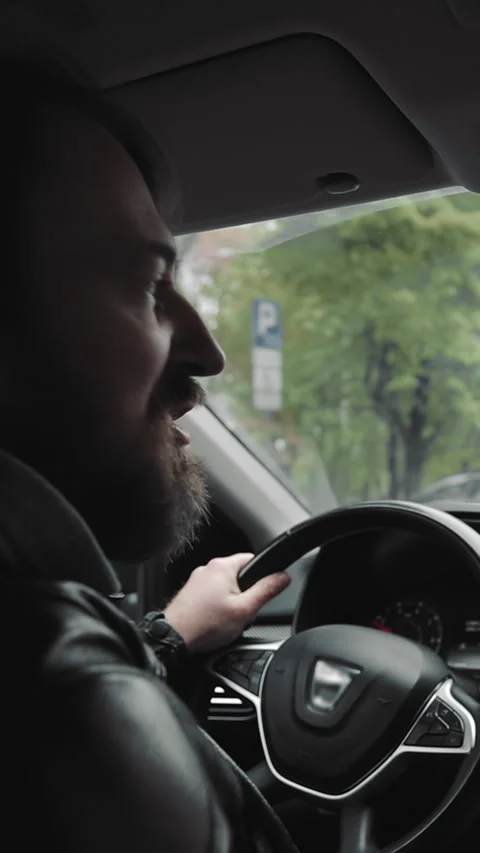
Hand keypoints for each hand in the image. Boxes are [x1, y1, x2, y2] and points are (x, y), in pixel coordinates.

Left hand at [164, 553, 290, 653]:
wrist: (174, 639)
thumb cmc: (205, 625)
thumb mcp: (244, 610)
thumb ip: (266, 590)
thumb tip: (283, 577)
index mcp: (222, 566)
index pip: (253, 559)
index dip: (263, 576)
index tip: (263, 592)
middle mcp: (208, 568)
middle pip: (239, 575)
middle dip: (246, 593)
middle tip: (243, 612)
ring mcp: (197, 580)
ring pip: (226, 587)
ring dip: (231, 601)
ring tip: (227, 620)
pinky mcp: (191, 593)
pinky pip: (212, 594)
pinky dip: (217, 606)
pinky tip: (215, 621)